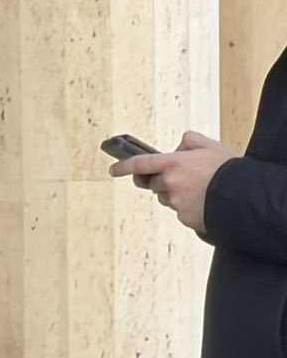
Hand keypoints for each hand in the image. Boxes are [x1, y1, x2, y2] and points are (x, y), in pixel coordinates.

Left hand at [108, 129, 234, 235]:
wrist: (243, 197)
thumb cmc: (227, 170)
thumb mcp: (209, 146)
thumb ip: (189, 141)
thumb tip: (178, 146)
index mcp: (172, 163)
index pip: (138, 164)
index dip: (123, 167)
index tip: (113, 170)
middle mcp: (169, 183)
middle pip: (152, 184)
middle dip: (158, 181)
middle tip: (175, 179)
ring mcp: (175, 201)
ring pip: (166, 198)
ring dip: (175, 194)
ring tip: (199, 189)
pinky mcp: (184, 217)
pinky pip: (180, 211)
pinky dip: (188, 206)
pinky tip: (203, 201)